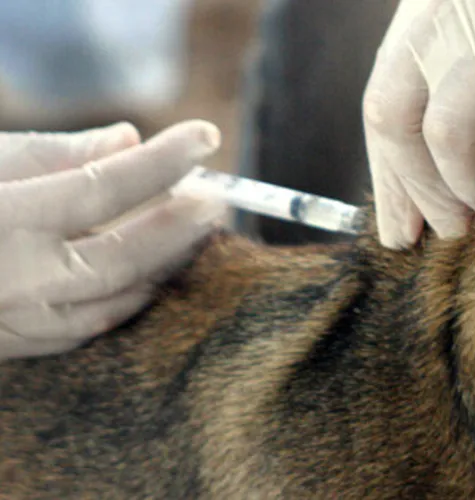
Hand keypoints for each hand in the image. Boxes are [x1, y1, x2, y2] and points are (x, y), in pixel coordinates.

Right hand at [0, 121, 226, 360]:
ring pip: (120, 299)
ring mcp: (19, 323)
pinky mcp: (16, 348)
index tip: (204, 135)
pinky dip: (129, 296)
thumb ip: (54, 153)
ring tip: (194, 228)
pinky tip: (150, 271)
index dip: (164, 160)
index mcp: (5, 223)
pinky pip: (92, 326)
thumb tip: (126, 139)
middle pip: (129, 255)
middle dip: (182, 223)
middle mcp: (18, 282)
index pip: (107, 186)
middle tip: (216, 193)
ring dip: (165, 263)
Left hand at [362, 0, 474, 248]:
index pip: (383, 100)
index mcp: (430, 7)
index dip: (391, 171)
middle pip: (395, 123)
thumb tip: (445, 137)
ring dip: (472, 192)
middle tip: (450, 228)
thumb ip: (466, 53)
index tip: (400, 221)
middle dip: (419, 191)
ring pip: (446, 145)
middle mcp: (444, 18)